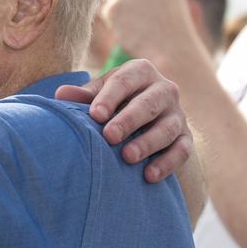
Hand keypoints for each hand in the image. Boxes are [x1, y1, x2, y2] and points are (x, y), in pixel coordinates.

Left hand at [55, 60, 191, 181]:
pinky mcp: (186, 137)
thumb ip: (83, 96)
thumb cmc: (115, 102)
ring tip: (128, 157)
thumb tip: (60, 95)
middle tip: (110, 136)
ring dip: (148, 143)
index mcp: (140, 72)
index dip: (110, 97)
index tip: (95, 115)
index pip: (125, 81)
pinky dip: (167, 163)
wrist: (146, 117)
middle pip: (149, 104)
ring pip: (168, 128)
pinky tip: (149, 176)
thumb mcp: (100, 95)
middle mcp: (164, 89)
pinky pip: (182, 150)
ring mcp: (177, 114)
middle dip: (129, 120)